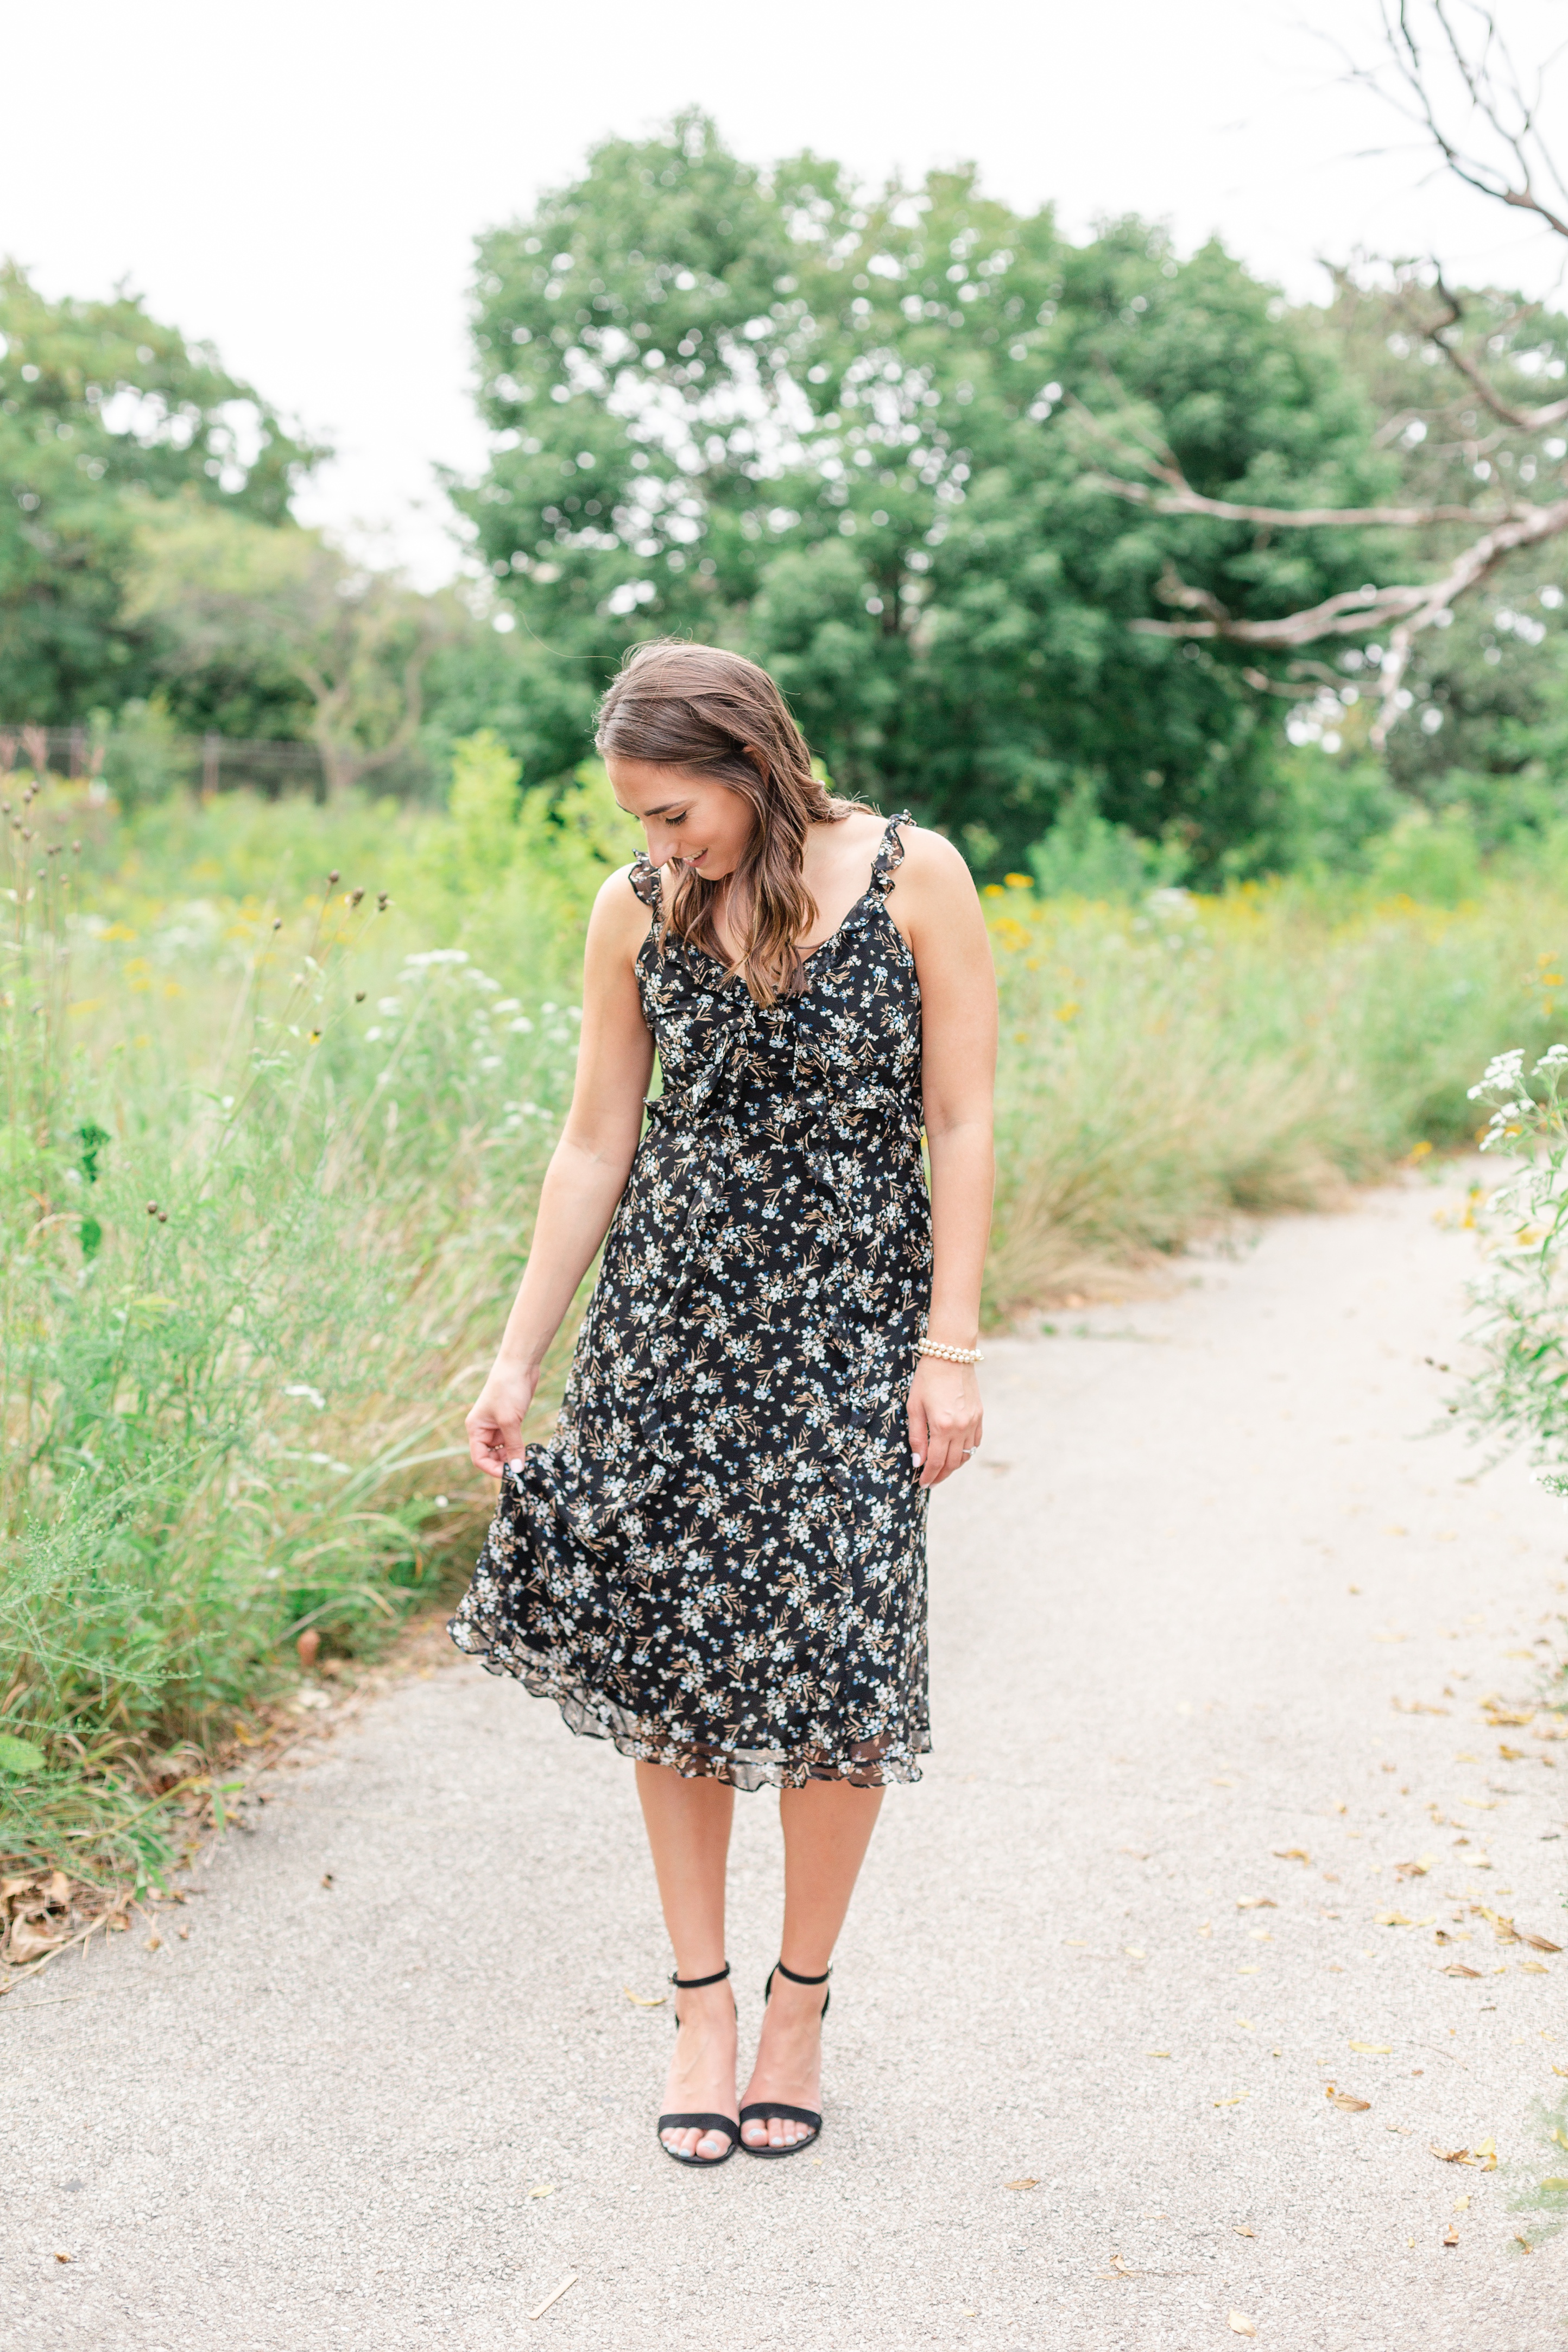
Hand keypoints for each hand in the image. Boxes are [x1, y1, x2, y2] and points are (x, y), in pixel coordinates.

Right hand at [466, 1359, 539, 1476]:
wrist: (520, 1366)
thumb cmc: (508, 1390)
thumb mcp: (510, 1421)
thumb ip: (513, 1446)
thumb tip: (517, 1470)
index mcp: (475, 1429)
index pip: (479, 1458)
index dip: (492, 1469)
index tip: (510, 1475)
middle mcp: (483, 1430)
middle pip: (491, 1457)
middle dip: (504, 1464)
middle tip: (522, 1470)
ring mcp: (497, 1426)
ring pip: (502, 1451)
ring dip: (513, 1457)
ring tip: (526, 1461)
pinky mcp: (510, 1422)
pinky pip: (512, 1442)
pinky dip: (518, 1448)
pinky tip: (528, 1451)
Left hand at [906, 1355, 981, 1488]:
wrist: (950, 1355)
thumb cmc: (927, 1379)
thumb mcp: (914, 1407)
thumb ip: (916, 1436)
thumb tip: (918, 1462)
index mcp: (942, 1426)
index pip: (937, 1462)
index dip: (929, 1476)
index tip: (922, 1483)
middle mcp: (961, 1427)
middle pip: (953, 1463)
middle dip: (941, 1475)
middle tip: (931, 1482)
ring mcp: (974, 1421)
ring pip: (966, 1455)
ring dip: (954, 1466)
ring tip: (942, 1471)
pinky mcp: (980, 1415)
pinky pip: (975, 1442)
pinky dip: (966, 1452)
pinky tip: (956, 1454)